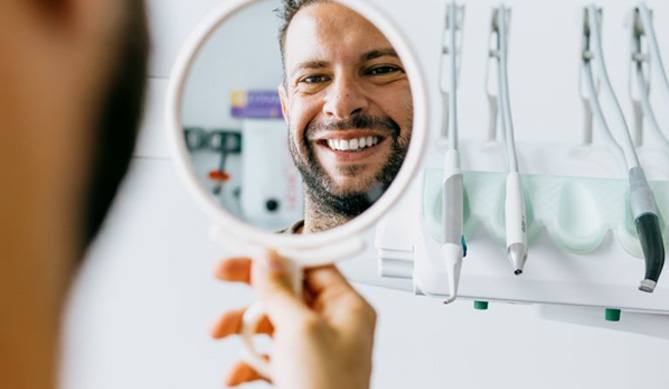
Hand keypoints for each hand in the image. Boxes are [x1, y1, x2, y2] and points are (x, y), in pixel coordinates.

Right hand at [211, 251, 375, 388]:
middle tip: (221, 272)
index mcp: (347, 308)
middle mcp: (333, 326)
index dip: (279, 254)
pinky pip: (267, 355)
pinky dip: (247, 361)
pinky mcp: (297, 372)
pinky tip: (235, 372)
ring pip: (271, 322)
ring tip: (219, 331)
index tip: (251, 247)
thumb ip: (281, 291)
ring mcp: (314, 350)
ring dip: (242, 327)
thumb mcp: (300, 331)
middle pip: (286, 290)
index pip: (312, 265)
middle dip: (251, 288)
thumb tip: (268, 260)